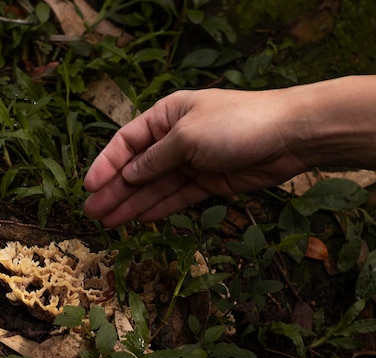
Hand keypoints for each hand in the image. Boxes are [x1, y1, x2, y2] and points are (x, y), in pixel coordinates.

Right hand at [83, 88, 308, 226]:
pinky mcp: (209, 181)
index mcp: (166, 116)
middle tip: (92, 213)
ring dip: (133, 203)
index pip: (127, 142)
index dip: (106, 164)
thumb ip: (155, 159)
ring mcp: (192, 161)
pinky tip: (140, 219)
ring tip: (109, 223)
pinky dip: (160, 208)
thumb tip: (127, 176)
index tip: (89, 187)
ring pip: (156, 186)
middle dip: (115, 190)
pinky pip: (178, 196)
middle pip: (138, 168)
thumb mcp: (187, 137)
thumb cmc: (235, 123)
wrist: (287, 136)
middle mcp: (175, 138)